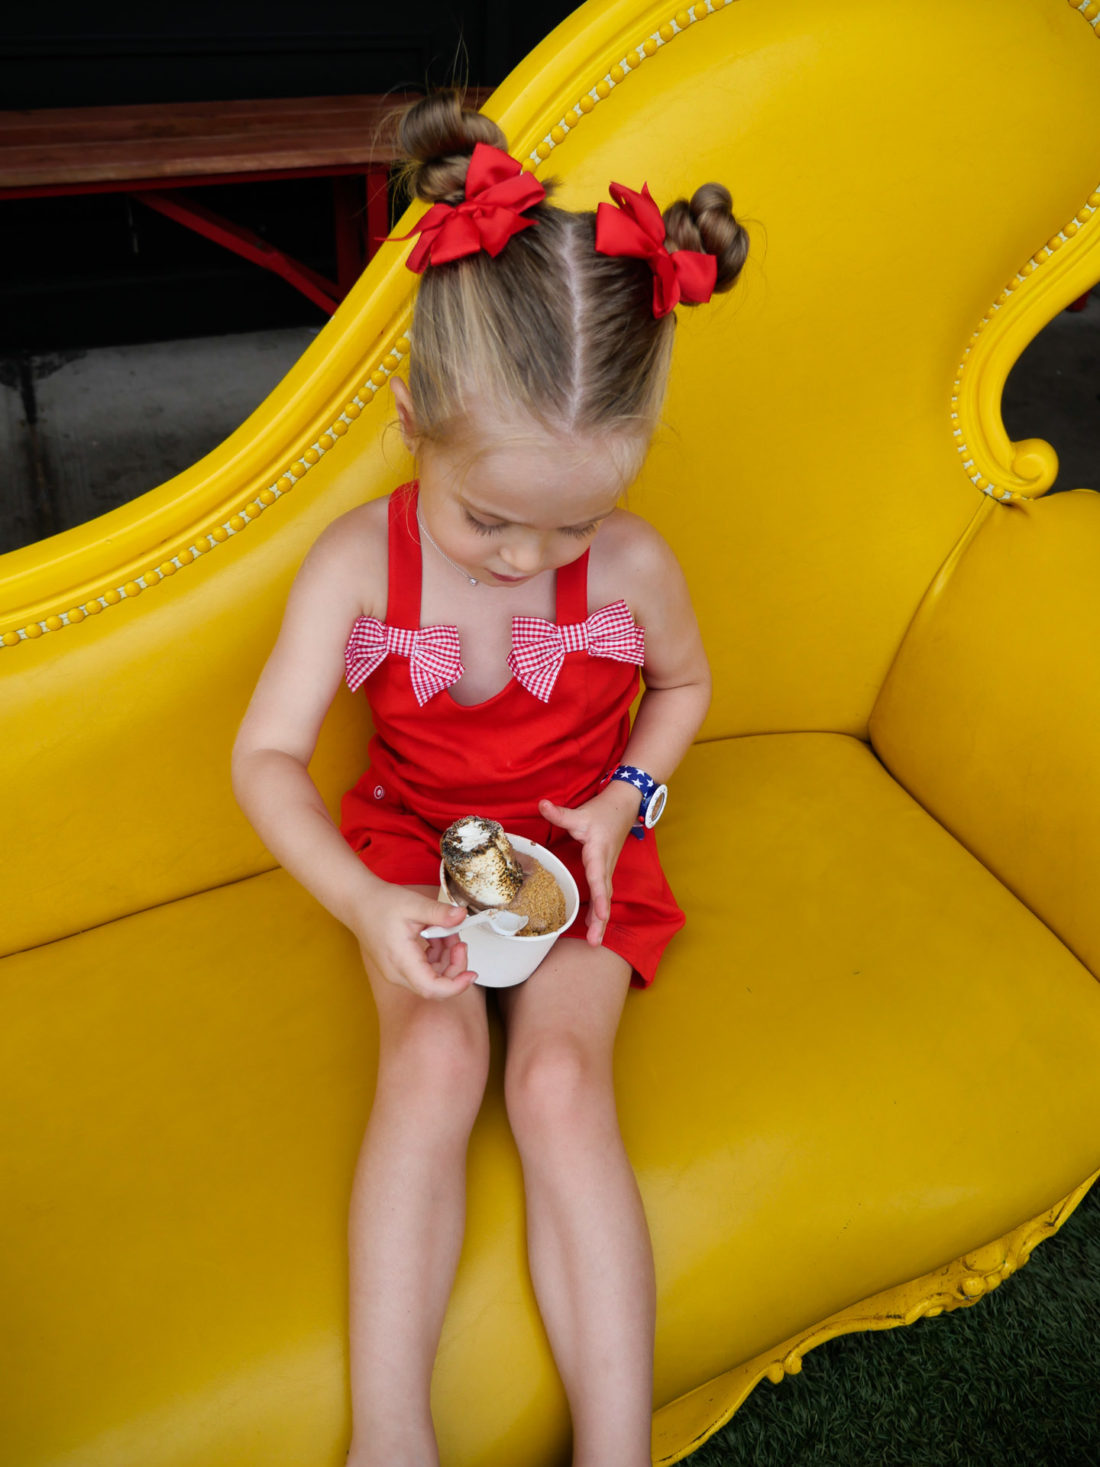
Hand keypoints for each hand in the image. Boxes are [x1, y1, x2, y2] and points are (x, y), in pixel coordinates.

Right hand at [354, 882, 476, 998]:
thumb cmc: (381, 904)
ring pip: (432, 977)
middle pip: (435, 986)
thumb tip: (462, 916)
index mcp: (401, 961)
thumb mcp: (414, 904)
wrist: (358, 903)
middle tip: (460, 941)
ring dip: (446, 958)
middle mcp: (397, 973)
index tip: (472, 974)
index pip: (432, 989)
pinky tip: (437, 936)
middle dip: (454, 966)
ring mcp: (397, 972)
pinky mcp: (399, 967)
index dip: (456, 986)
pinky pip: (425, 970)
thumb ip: (439, 913)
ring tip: (447, 932)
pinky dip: (437, 955)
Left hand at [538, 783, 640, 945]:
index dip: (599, 898)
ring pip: (605, 898)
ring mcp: (607, 870)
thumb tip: (541, 804)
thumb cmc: (603, 812)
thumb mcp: (580, 813)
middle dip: (601, 920)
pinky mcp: (605, 871)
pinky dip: (600, 911)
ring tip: (593, 941)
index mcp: (599, 853)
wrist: (624, 806)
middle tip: (594, 942)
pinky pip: (604, 894)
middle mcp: (605, 865)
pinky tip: (593, 925)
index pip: (599, 879)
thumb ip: (560, 813)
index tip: (601, 916)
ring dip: (600, 920)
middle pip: (605, 897)